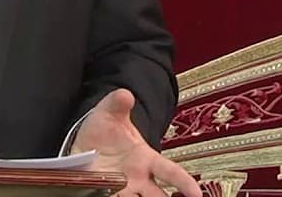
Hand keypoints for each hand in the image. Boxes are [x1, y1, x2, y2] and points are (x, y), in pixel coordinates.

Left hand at [73, 88, 200, 196]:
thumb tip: (125, 95)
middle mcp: (139, 179)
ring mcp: (123, 189)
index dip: (185, 182)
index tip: (197, 194)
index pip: (171, 172)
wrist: (83, 144)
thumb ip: (117, 104)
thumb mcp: (109, 113)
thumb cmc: (104, 130)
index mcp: (147, 160)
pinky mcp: (104, 194)